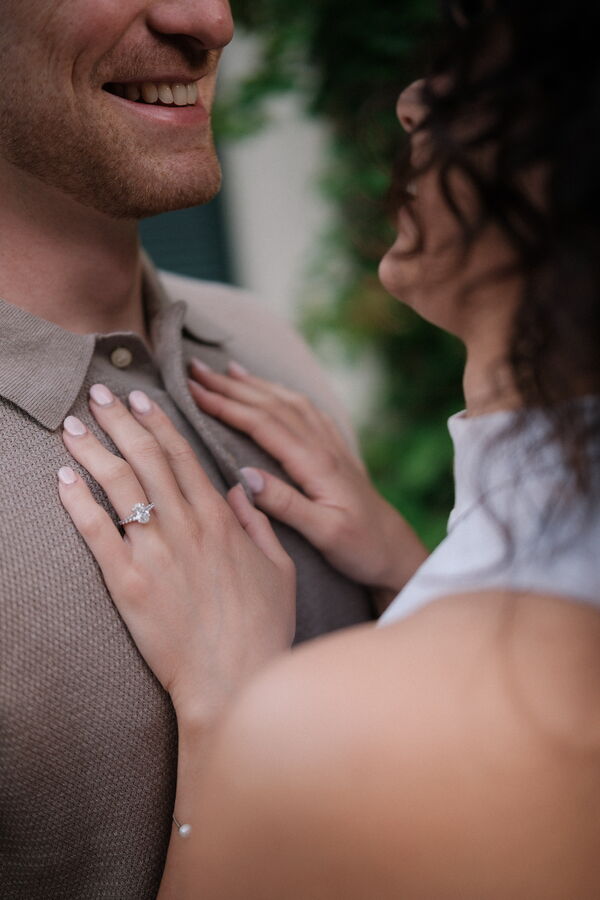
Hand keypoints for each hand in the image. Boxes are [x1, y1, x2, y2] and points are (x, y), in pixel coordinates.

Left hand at [57, 385, 295, 723]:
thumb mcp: (279, 569)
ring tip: (71, 426)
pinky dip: (77, 501)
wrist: (234, 679)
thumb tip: (243, 487)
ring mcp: (155, 553)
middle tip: (97, 394)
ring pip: (118, 486)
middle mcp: (186, 526)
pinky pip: (96, 532)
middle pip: (146, 458)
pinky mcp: (127, 583)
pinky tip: (62, 478)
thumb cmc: (262, 628)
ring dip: (92, 450)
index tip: (140, 398)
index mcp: (221, 519)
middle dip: (119, 421)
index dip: (157, 422)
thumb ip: (259, 524)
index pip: (182, 455)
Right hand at [188, 361, 427, 593]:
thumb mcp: (324, 534)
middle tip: (193, 370)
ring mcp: (331, 447)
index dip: (226, 406)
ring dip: (255, 384)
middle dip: (230, 386)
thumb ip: (286, 504)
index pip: (263, 424)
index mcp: (316, 464)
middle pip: (271, 405)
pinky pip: (305, 412)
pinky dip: (281, 394)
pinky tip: (270, 390)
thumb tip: (244, 476)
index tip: (193, 392)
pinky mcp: (335, 453)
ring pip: (288, 403)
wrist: (397, 551)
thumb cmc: (362, 548)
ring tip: (225, 370)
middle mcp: (323, 447)